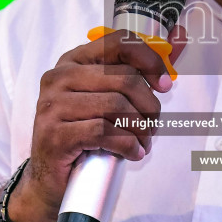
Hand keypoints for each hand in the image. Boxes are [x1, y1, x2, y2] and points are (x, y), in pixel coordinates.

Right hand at [18, 26, 186, 221]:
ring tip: (143, 142)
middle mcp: (59, 78)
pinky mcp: (54, 134)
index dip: (149, 61)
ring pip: (117, 106)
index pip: (118, 43)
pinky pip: (104, 132)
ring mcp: (53, 106)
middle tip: (152, 126)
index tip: (165, 85)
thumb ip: (128, 80)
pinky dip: (127, 144)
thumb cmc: (83, 136)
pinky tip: (133, 153)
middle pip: (124, 79)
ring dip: (140, 129)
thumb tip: (170, 62)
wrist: (51, 179)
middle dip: (149, 106)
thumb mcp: (104, 101)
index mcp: (73, 61)